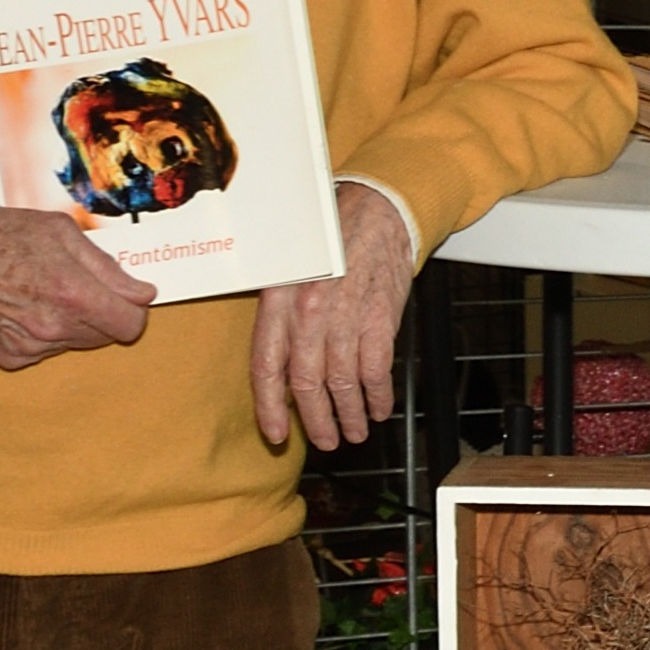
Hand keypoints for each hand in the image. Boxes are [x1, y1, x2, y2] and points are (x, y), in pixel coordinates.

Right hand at [0, 204, 155, 369]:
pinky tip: (23, 306)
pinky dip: (44, 333)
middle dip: (102, 311)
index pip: (130, 324)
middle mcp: (54, 328)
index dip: (133, 308)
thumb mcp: (61, 233)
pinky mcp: (10, 357)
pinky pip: (45, 351)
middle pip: (105, 335)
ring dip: (72, 322)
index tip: (125, 294)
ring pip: (75, 342)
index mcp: (74, 294)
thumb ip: (107, 267)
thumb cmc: (1, 235)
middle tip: (78, 284)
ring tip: (44, 290)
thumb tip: (143, 293)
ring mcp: (31, 347)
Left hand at [249, 182, 414, 450]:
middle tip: (325, 440)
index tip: (276, 434)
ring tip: (354, 432)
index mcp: (279, 298)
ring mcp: (346, 315)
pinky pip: (378, 370)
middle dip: (317, 420)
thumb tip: (277, 368)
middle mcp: (309, 310)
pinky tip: (380, 409)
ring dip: (350, 415)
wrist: (377, 208)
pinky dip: (379, 396)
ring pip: (343, 383)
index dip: (270, 406)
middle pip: (307, 383)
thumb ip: (279, 314)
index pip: (267, 365)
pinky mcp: (381, 317)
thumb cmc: (330, 239)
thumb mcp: (289, 267)